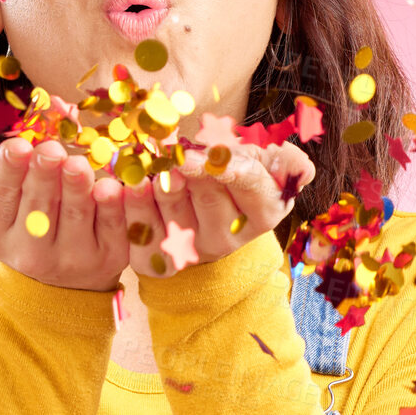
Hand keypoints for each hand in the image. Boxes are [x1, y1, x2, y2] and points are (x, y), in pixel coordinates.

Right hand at [0, 127, 129, 292]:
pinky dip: (112, 207)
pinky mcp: (106, 258)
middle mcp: (29, 253)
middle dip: (44, 175)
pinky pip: (112, 228)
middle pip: (38, 207)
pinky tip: (110, 188)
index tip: (18, 147)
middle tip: (51, 150)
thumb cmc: (17, 218)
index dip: (8, 171)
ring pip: (75, 215)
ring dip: (76, 187)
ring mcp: (70, 259)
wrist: (57, 274)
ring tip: (76, 164)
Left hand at [119, 141, 316, 278]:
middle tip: (169, 155)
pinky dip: (127, 210)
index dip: (225, 166)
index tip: (204, 153)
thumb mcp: (263, 165)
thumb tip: (298, 164)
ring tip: (140, 169)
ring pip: (173, 216)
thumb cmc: (233, 178)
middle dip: (188, 172)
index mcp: (263, 212)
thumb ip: (286, 162)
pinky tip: (117, 188)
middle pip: (209, 198)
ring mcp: (195, 252)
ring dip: (153, 189)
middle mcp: (230, 238)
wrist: (201, 214)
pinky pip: (141, 237)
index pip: (248, 183)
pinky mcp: (161, 262)